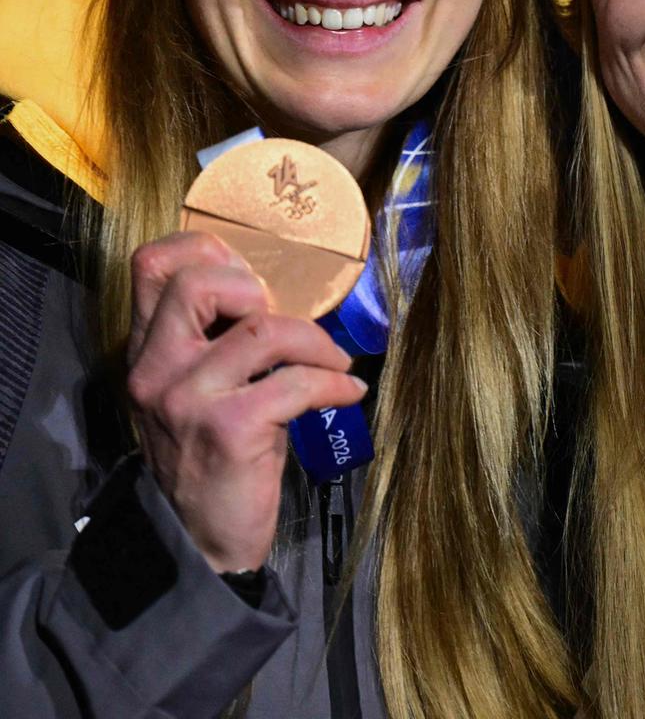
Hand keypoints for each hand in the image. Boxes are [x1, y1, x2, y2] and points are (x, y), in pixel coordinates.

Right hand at [126, 231, 365, 572]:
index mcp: (147, 351)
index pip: (152, 265)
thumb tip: (276, 290)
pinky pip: (296, 382)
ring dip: (316, 341)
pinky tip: (348, 393)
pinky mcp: (229, 429)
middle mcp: (157, 369)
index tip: (252, 276)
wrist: (199, 544)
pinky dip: (333, 382)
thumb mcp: (200, 390)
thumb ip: (215, 338)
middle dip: (257, 287)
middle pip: (198, 282)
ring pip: (262, 328)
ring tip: (335, 361)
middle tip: (289, 321)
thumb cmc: (213, 456)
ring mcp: (188, 398)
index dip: (205, 250)